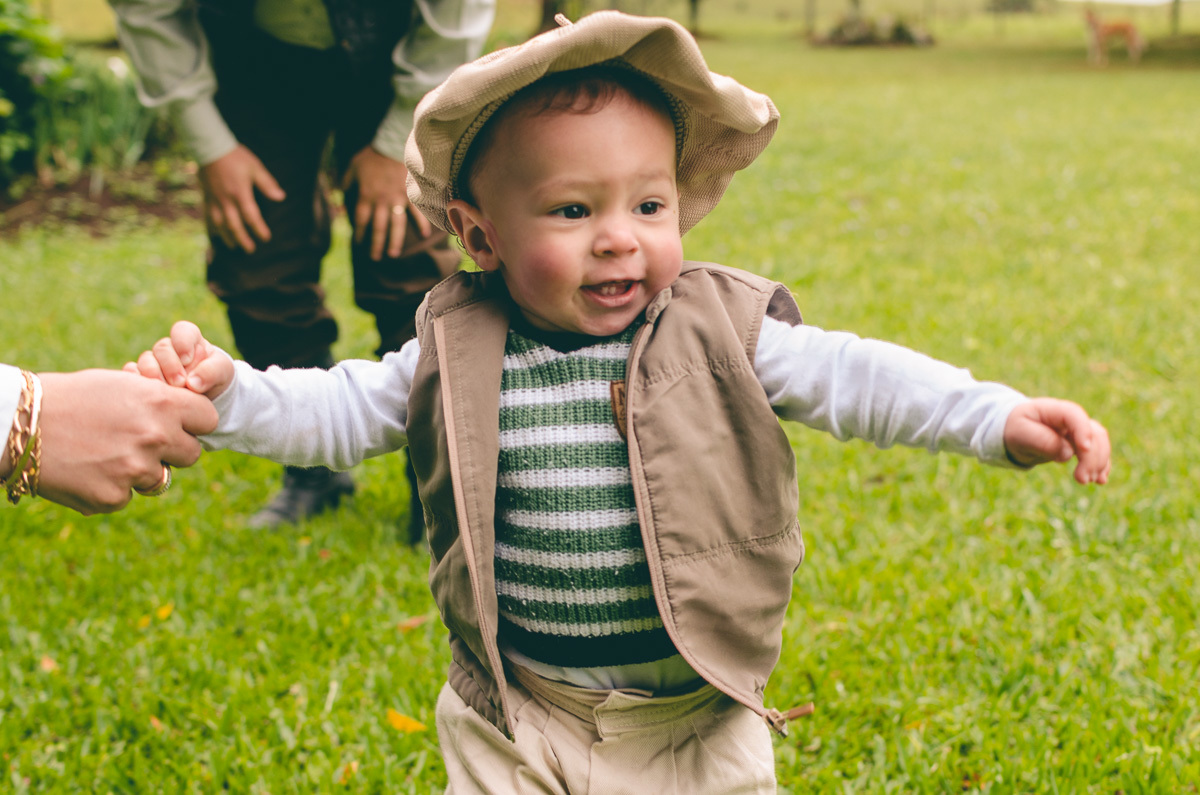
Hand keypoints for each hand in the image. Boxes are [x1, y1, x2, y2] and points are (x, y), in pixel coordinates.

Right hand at [34, 370, 217, 513]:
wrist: (19, 424)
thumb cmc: (72, 398)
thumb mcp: (122, 386)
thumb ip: (161, 403)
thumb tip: (188, 418)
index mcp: (162, 403)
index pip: (208, 419)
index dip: (194, 422)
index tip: (182, 425)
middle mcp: (156, 437)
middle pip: (191, 454)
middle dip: (173, 450)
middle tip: (142, 443)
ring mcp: (135, 470)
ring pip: (159, 478)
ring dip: (140, 471)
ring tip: (104, 453)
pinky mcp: (112, 497)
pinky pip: (126, 496)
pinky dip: (110, 487)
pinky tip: (86, 470)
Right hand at [126, 321, 234, 399]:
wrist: (206, 397)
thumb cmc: (215, 377)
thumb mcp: (222, 372)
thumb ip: (211, 372)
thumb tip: (193, 383)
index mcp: (189, 339)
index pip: (181, 331)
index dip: (182, 343)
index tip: (187, 360)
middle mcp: (169, 348)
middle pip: (162, 348)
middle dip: (171, 365)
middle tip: (180, 383)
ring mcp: (154, 362)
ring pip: (145, 360)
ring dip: (154, 375)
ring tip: (166, 390)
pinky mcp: (142, 377)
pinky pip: (131, 373)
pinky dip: (137, 381)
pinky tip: (145, 393)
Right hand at [200, 144, 285, 252]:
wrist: (210, 147)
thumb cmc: (236, 156)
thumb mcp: (255, 167)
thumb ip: (267, 184)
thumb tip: (281, 197)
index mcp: (241, 193)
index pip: (252, 217)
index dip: (259, 229)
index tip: (266, 238)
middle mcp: (226, 200)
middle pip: (235, 226)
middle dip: (243, 239)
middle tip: (250, 250)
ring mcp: (214, 200)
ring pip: (219, 224)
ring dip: (226, 237)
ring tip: (233, 246)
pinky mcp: (206, 197)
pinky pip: (207, 216)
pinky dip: (211, 227)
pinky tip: (214, 235)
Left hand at [342, 146, 433, 260]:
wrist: (393, 145)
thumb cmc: (372, 156)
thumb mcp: (353, 166)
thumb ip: (346, 181)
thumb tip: (339, 192)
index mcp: (366, 195)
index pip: (361, 219)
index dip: (359, 233)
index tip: (358, 243)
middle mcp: (381, 201)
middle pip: (378, 227)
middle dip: (376, 244)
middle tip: (375, 258)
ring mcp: (397, 199)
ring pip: (396, 225)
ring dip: (394, 241)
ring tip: (393, 254)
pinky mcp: (410, 195)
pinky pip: (417, 211)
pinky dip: (422, 223)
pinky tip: (425, 235)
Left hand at [1003, 398, 1111, 484]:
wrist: (1014, 431)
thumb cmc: (1016, 428)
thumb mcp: (1021, 433)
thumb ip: (1042, 441)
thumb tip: (1068, 454)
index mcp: (1054, 409)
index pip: (1074, 415)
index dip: (1083, 431)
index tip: (1083, 450)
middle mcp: (1071, 419)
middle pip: (1092, 432)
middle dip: (1092, 456)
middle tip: (1082, 479)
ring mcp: (1078, 430)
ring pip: (1099, 442)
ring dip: (1099, 462)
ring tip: (1090, 481)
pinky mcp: (1080, 443)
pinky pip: (1097, 451)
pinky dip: (1101, 464)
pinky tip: (1100, 480)